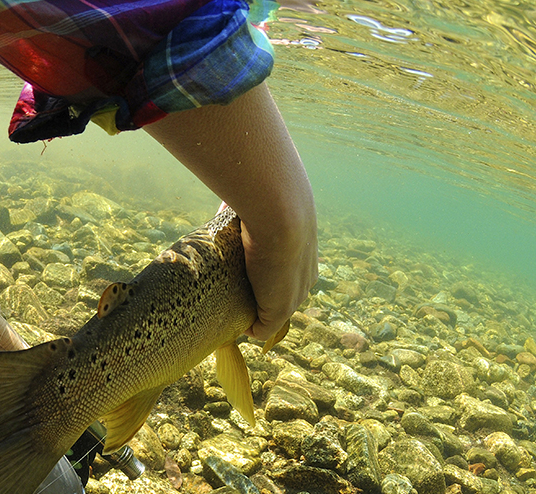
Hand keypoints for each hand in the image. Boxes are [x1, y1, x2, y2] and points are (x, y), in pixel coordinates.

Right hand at [145, 83, 316, 342]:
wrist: (276, 200)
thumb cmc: (264, 177)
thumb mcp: (258, 164)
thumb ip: (246, 152)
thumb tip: (229, 119)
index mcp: (303, 228)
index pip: (299, 254)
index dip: (285, 263)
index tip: (270, 266)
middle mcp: (306, 258)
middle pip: (299, 284)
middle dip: (285, 294)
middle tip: (266, 302)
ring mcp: (294, 282)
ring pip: (287, 304)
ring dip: (273, 314)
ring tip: (256, 322)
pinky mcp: (279, 301)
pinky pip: (271, 321)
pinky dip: (262, 327)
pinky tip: (252, 332)